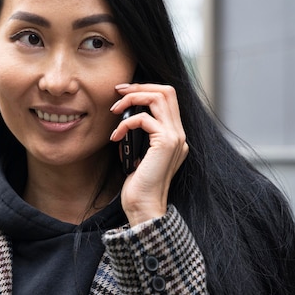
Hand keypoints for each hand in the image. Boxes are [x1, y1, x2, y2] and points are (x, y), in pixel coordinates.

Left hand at [109, 83, 188, 225]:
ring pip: (159, 97)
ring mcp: (175, 138)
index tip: (123, 92)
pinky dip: (126, 123)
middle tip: (118, 92)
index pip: (167, 97)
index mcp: (174, 135)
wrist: (144, 207)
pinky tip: (115, 136)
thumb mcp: (137, 152)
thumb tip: (125, 116)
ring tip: (114, 110)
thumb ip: (138, 134)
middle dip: (139, 87)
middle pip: (167, 91)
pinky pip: (144, 119)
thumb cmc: (137, 184)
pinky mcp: (165, 144)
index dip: (145, 89)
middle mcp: (179, 133)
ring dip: (133, 98)